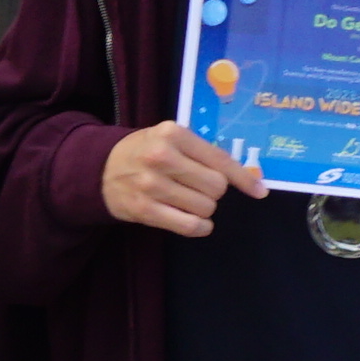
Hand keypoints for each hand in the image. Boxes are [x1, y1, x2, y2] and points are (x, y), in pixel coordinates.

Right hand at [102, 121, 259, 237]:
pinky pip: (188, 225)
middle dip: (214, 191)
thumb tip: (247, 178)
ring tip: (189, 202)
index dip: (243, 179)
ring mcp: (151, 185)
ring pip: (205, 207)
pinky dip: (199, 227)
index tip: (259, 191)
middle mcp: (162, 157)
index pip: (219, 159)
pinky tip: (197, 222)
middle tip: (199, 188)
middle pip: (216, 186)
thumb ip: (202, 152)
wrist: (100, 169)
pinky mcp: (144, 210)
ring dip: (205, 209)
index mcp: (172, 133)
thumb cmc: (144, 152)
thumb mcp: (169, 138)